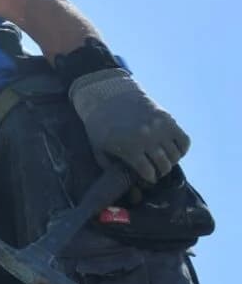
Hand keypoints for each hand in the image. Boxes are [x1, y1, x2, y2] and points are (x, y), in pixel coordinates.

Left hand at [69, 68, 189, 183]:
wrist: (108, 98)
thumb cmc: (101, 128)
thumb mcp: (99, 149)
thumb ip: (110, 168)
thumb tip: (125, 185)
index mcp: (129, 146)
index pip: (148, 172)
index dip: (149, 179)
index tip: (147, 178)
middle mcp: (146, 137)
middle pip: (164, 165)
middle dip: (160, 172)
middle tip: (156, 171)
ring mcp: (159, 127)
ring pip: (175, 155)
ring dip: (171, 162)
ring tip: (163, 161)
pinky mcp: (167, 119)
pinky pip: (184, 140)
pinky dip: (182, 150)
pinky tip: (173, 151)